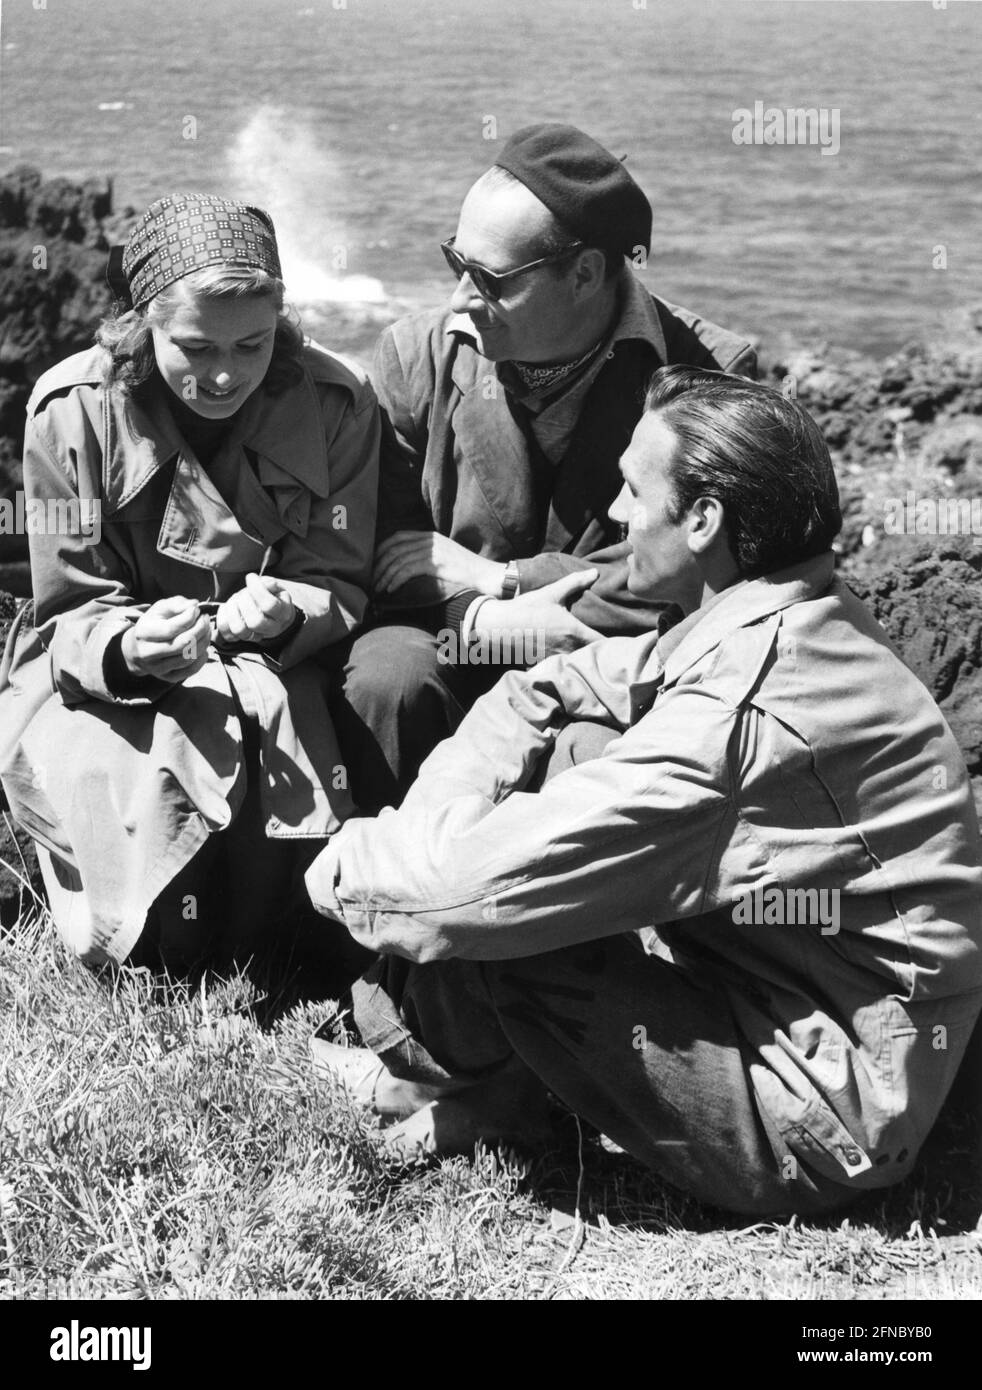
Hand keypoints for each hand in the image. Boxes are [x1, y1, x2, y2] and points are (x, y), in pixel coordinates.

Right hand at [120, 596, 211, 682]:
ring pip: (189, 656)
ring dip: (204, 641)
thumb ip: (177, 604)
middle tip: (205, 619)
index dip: (189, 618)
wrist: (138, 649)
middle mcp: (148, 653)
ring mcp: (157, 668)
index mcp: (144, 633)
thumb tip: (194, 605)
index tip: (197, 610)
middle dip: (201, 629)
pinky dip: (202, 657)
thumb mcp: (160, 609)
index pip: (172, 628)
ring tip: (206, 630)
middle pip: (184, 644)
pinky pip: (191, 669)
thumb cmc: (153, 624)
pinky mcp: (168, 677)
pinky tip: (202, 646)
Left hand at [215, 573, 295, 642]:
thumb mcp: (274, 587)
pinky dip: (223, 618)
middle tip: (244, 592)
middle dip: (244, 602)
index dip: (257, 589)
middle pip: (255, 621)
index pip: (270, 605)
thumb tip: (266, 584)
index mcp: (283, 614)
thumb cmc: (271, 596)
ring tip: (235, 600)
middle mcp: (272, 628)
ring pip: (239, 629)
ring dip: (232, 611)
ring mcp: (256, 636)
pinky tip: (228, 608)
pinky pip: (227, 634)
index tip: (251, 578)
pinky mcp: (241, 638)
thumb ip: (269, 584)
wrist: (270, 613)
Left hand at [373, 531, 505, 598]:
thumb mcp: (444, 557)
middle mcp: (429, 540)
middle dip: (380, 565)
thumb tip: (406, 566)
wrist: (484, 575)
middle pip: (394, 548)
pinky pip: (407, 570)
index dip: (382, 549)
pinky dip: (396, 580)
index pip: (398, 536)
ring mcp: (432, 550)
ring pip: (398, 560)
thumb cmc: (465, 571)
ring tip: (379, 588)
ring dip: (385, 576)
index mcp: (430, 536)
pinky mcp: (434, 563)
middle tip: (373, 580)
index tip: (374, 563)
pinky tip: (391, 589)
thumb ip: (426, 556)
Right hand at [473, 570, 602, 657]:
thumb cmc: (526, 608)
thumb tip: (594, 573)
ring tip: (584, 654)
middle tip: (603, 647)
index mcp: (573, 632)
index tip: (616, 640)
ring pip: (575, 664)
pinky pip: (558, 668)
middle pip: (591, 656)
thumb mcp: (551, 593)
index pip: (602, 643)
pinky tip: (561, 658)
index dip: (612, 643)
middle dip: (597, 653)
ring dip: (580, 659)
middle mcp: (566, 649)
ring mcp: (554, 660)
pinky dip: (562, 665)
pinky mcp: (542, 667)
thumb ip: (575, 583)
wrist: (497, 626)